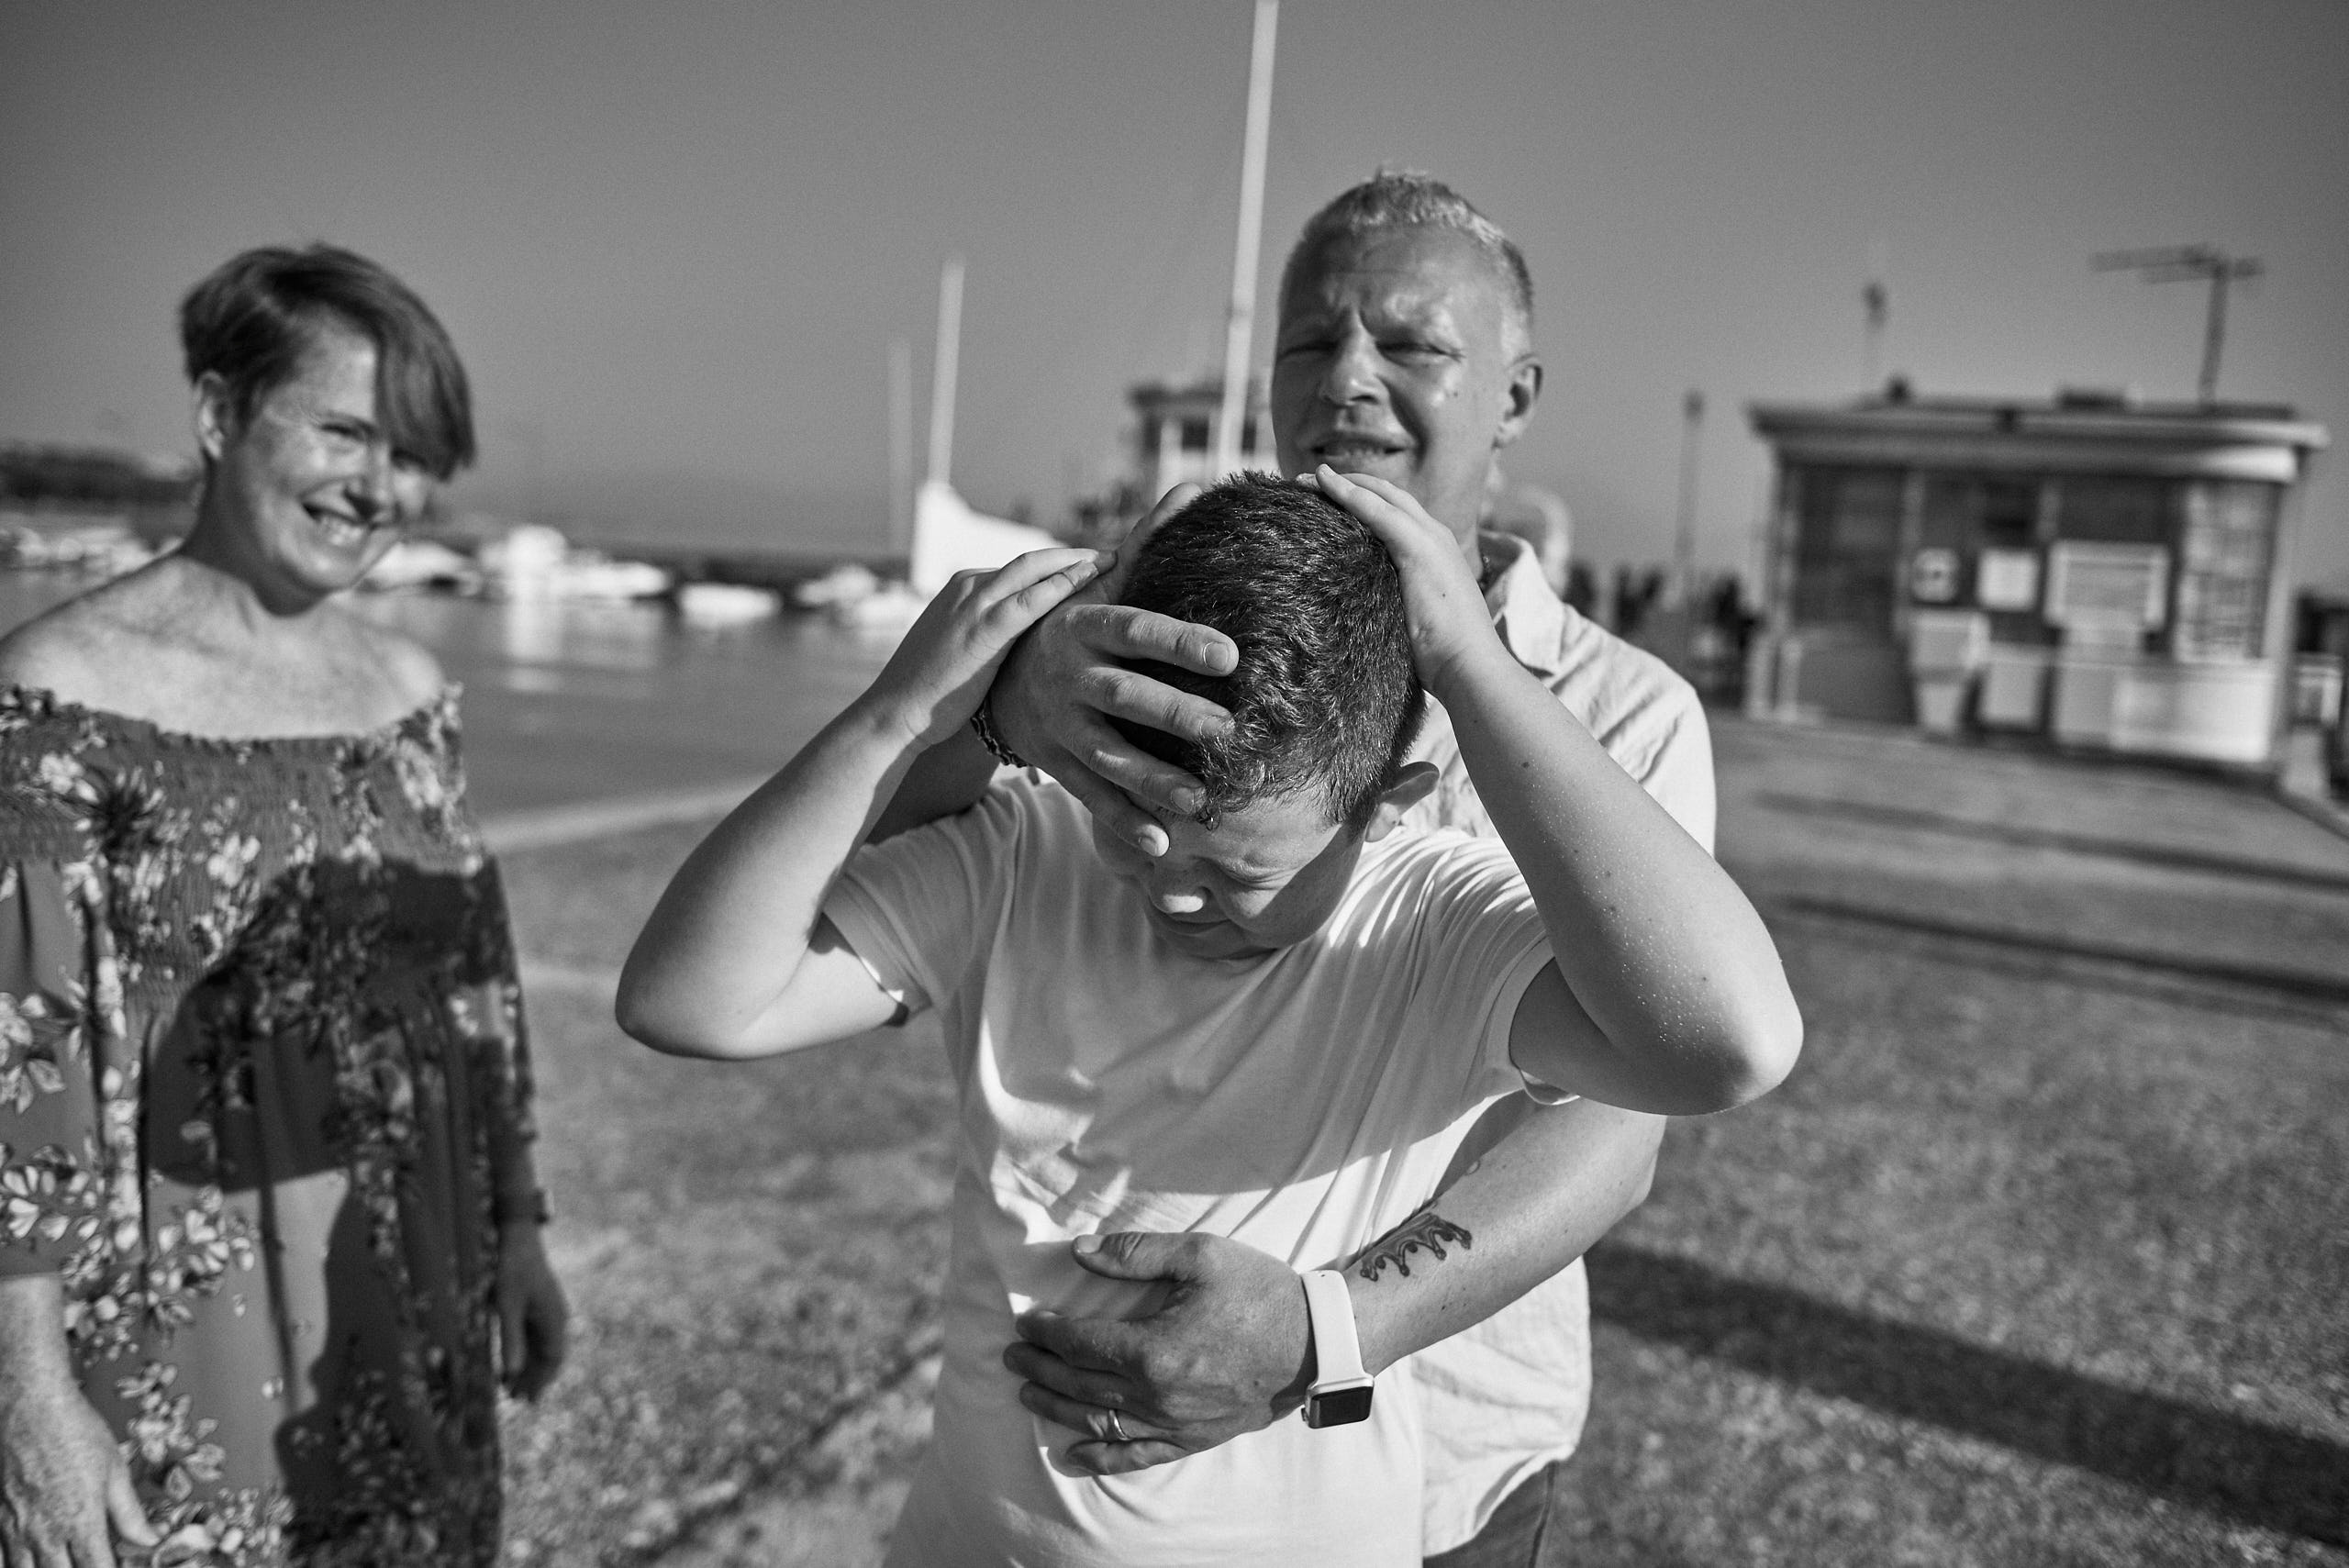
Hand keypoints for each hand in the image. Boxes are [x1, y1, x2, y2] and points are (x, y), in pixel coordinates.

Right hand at [0, 1375, 155, 1567]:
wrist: (29, 1408)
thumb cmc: (75, 1432)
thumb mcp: (115, 1470)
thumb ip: (130, 1514)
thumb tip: (151, 1540)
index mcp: (81, 1521)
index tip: (120, 1566)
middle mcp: (45, 1533)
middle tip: (92, 1561)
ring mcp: (15, 1530)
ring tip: (65, 1562)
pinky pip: (2, 1558)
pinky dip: (15, 1565)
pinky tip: (31, 1561)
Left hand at [497, 1221, 569, 1400]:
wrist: (518, 1237)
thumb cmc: (512, 1269)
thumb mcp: (506, 1305)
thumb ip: (510, 1339)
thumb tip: (511, 1372)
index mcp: (554, 1319)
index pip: (552, 1359)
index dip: (541, 1381)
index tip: (528, 1401)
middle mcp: (557, 1318)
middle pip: (549, 1356)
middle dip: (535, 1379)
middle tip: (518, 1400)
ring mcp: (550, 1312)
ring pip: (543, 1348)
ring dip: (529, 1368)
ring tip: (512, 1387)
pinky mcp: (540, 1306)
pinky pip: (536, 1336)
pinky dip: (526, 1352)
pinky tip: (512, 1361)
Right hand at [866, 547, 1112, 749]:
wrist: (895, 711)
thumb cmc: (930, 693)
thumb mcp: (963, 652)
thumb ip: (992, 639)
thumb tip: (1024, 648)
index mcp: (963, 588)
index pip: (1020, 570)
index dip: (1057, 567)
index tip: (1089, 569)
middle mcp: (969, 585)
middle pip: (1032, 561)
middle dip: (1073, 556)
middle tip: (1112, 555)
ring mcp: (975, 603)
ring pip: (1035, 569)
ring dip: (1077, 561)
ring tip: (1113, 561)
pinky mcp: (984, 628)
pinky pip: (1033, 598)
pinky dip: (1065, 584)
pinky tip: (1093, 580)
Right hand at [986, 486, 1238, 855]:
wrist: (990, 678)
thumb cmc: (1070, 626)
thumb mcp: (1096, 584)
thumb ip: (1146, 541)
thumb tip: (1194, 487)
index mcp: (1084, 626)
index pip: (1137, 630)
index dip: (1181, 641)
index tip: (1232, 654)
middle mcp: (1069, 676)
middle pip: (1125, 696)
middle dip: (1174, 715)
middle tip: (1227, 731)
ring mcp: (1059, 723)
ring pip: (1108, 754)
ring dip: (1153, 780)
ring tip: (1200, 800)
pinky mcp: (1055, 763)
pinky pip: (1090, 796)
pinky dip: (1122, 822)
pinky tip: (1161, 846)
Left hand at [1002, 1232, 1309, 1476]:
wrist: (1316, 1341)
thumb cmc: (1260, 1292)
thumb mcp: (1199, 1256)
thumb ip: (1134, 1254)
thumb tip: (1080, 1251)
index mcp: (1153, 1348)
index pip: (1080, 1344)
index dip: (1046, 1332)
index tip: (1025, 1322)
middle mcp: (1157, 1394)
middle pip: (1080, 1383)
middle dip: (1040, 1368)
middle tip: (1012, 1356)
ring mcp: (1175, 1422)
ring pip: (1099, 1421)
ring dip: (1058, 1407)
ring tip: (1028, 1393)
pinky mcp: (1194, 1438)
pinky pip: (1139, 1454)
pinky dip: (1103, 1456)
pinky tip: (1075, 1453)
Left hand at [1302, 466, 1501, 697]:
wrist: (1470, 668)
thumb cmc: (1443, 659)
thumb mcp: (1413, 623)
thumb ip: (1394, 608)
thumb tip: (1361, 617)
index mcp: (1436, 553)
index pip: (1397, 514)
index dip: (1364, 500)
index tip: (1328, 499)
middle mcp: (1436, 538)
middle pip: (1389, 495)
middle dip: (1350, 484)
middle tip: (1309, 482)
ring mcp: (1430, 540)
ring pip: (1381, 495)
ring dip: (1343, 483)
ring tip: (1305, 480)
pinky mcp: (1419, 548)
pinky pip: (1375, 509)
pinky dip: (1347, 493)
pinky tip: (1322, 483)